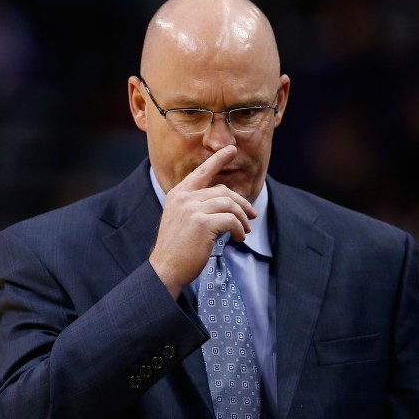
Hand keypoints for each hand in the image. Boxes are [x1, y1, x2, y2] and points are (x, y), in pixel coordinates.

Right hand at [149, 146, 256, 297]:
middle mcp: (184, 198)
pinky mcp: (202, 223)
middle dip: (242, 203)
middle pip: (223, 191)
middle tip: (252, 216)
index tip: (231, 150)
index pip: (201, 172)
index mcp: (178, 194)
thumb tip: (226, 203)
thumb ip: (196, 206)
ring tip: (245, 230)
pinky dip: (239, 229)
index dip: (218, 160)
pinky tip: (239, 238)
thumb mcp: (182, 220)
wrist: (166, 268)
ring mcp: (192, 209)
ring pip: (229, 204)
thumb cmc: (176, 248)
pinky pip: (231, 220)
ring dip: (242, 218)